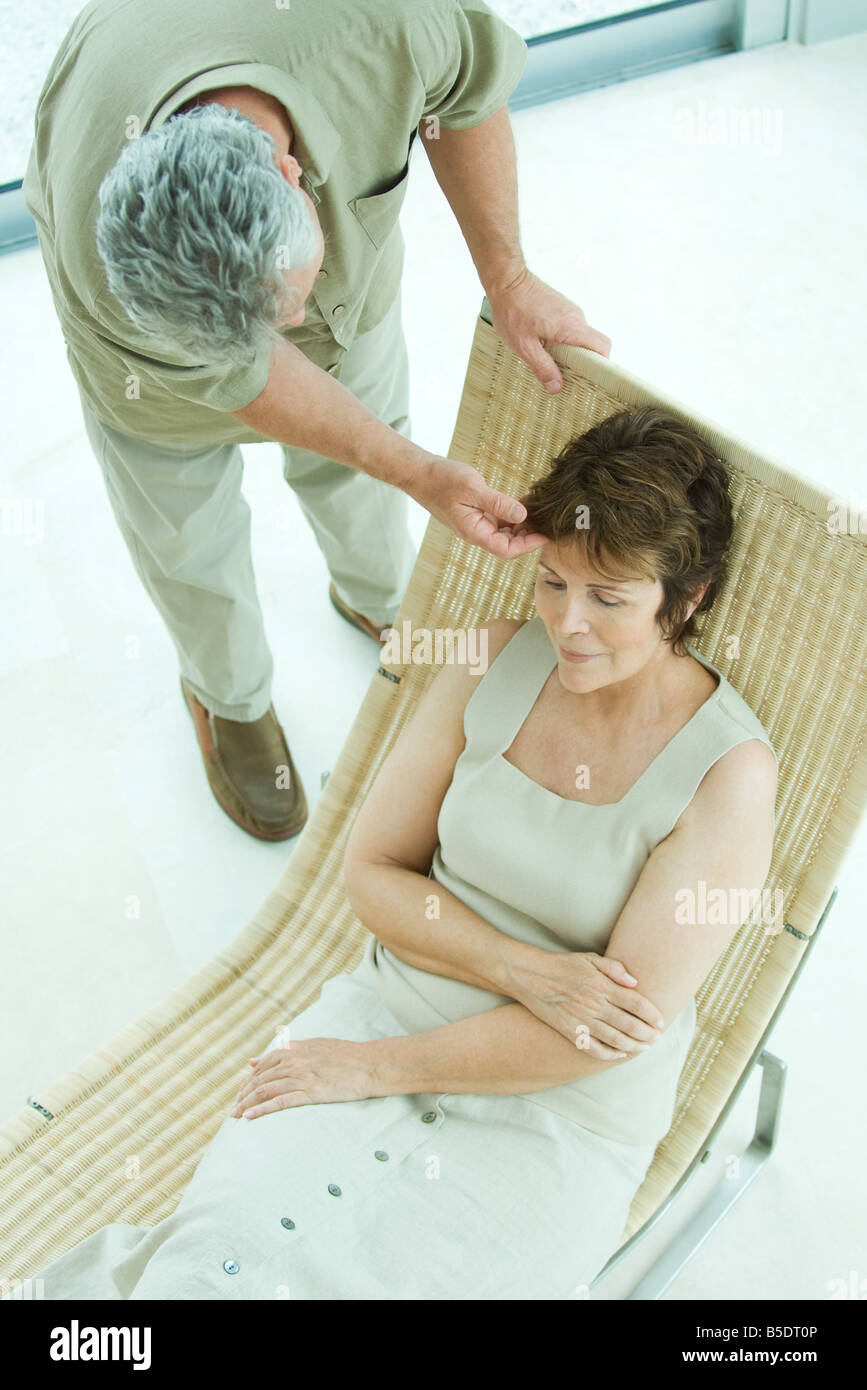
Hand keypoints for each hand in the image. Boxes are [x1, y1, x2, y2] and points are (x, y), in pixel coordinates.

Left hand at [229, 1037, 377, 1118]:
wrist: (370, 1064)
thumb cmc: (346, 1056)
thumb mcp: (314, 1046)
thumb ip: (284, 1052)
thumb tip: (254, 1060)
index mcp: (294, 1050)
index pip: (261, 1067)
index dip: (247, 1082)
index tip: (240, 1095)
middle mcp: (294, 1061)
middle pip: (259, 1080)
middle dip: (242, 1096)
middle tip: (232, 1110)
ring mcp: (302, 1076)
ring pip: (265, 1091)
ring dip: (246, 1104)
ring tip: (235, 1116)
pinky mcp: (311, 1092)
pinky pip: (280, 1102)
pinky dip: (262, 1109)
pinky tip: (250, 1117)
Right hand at [407, 454, 547, 559]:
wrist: (420, 474)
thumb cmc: (442, 480)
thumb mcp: (473, 488)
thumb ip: (499, 503)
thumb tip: (522, 514)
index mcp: (474, 532)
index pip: (506, 550)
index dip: (528, 545)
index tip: (545, 535)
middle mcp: (475, 532)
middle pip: (507, 544)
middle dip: (528, 535)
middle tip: (545, 520)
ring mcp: (474, 524)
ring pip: (503, 533)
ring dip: (520, 525)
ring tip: (536, 509)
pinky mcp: (473, 515)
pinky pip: (496, 522)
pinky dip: (510, 515)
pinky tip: (521, 502)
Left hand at [486, 267, 611, 393]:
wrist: (507, 280)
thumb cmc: (513, 310)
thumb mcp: (525, 347)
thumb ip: (543, 368)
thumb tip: (556, 387)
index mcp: (571, 327)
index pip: (602, 346)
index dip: (601, 364)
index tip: (590, 377)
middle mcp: (576, 317)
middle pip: (591, 345)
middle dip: (581, 362)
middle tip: (563, 374)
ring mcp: (570, 311)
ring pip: (579, 338)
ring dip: (568, 351)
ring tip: (548, 358)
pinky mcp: (562, 308)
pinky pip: (569, 330)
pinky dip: (562, 341)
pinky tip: (543, 345)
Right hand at [505, 947, 664, 1058]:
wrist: (530, 975)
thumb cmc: (562, 964)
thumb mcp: (590, 958)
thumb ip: (614, 968)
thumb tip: (635, 983)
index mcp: (602, 985)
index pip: (637, 1004)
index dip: (652, 1015)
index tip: (661, 1022)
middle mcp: (595, 1005)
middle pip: (631, 1025)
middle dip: (647, 1035)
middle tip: (657, 1038)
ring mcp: (582, 1020)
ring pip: (616, 1040)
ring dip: (634, 1046)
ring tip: (643, 1048)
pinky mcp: (570, 1031)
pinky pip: (593, 1048)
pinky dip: (608, 1055)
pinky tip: (619, 1055)